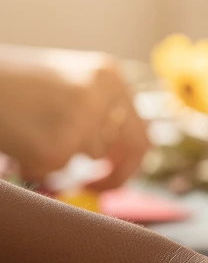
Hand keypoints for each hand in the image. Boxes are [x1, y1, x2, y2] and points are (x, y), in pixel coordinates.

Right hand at [0, 46, 148, 188]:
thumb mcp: (67, 83)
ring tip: (28, 128)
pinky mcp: (57, 144)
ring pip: (86, 158)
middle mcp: (101, 94)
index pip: (141, 134)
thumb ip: (101, 112)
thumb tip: (128, 156)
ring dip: (60, 154)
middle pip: (127, 154)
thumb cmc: (12, 84)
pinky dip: (35, 162)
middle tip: (94, 188)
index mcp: (108, 75)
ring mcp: (81, 119)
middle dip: (114, 177)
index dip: (131, 162)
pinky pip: (56, 168)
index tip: (113, 172)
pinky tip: (17, 137)